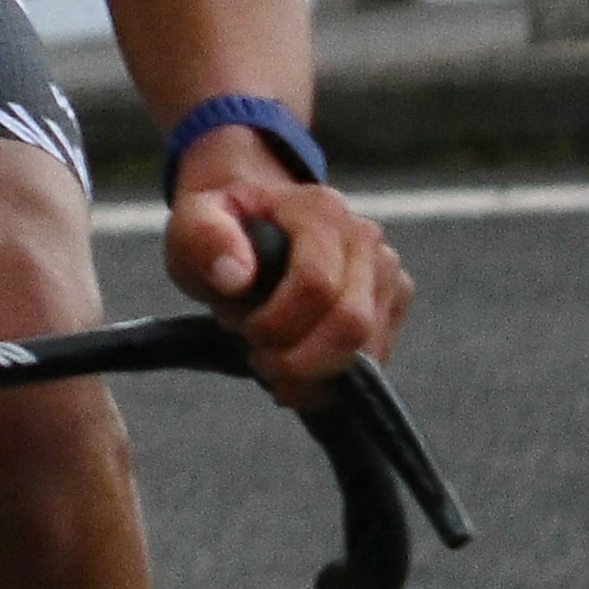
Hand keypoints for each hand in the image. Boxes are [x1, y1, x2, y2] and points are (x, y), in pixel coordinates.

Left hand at [167, 137, 405, 397]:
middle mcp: (365, 237)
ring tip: (276, 369)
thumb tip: (235, 277)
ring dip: (317, 373)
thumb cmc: (224, 224)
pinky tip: (300, 373)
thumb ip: (205, 238)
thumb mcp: (194, 221)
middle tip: (262, 364)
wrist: (256, 218)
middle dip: (302, 360)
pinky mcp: (393, 300)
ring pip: (369, 347)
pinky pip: (377, 356)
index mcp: (319, 209)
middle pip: (351, 321)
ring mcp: (387, 269)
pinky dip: (336, 378)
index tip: (245, 332)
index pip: (315, 284)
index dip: (278, 324)